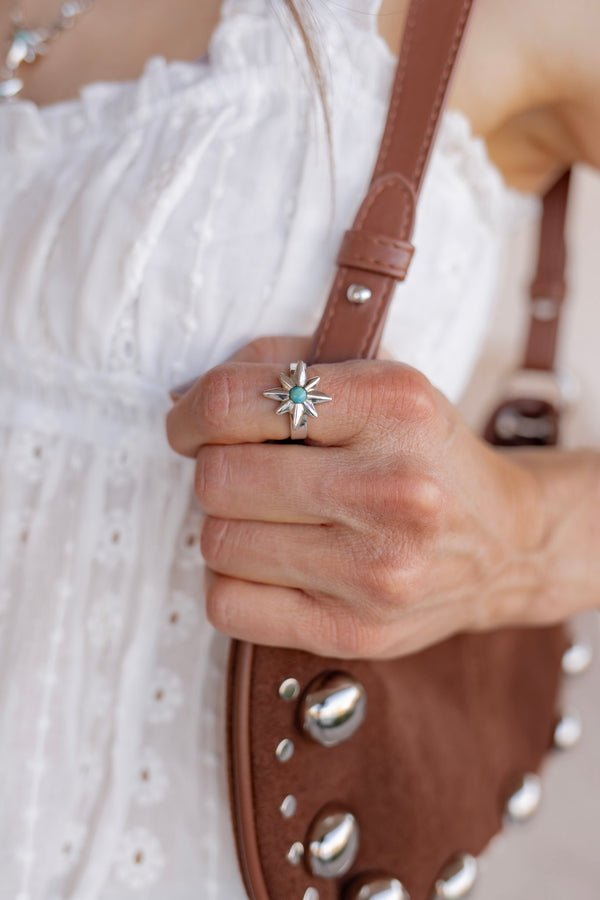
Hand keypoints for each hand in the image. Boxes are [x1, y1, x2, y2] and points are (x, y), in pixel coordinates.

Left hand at [166, 335, 556, 658]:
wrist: (503, 543)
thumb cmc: (424, 456)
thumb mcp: (379, 381)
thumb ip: (285, 366)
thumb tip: (187, 400)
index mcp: (392, 406)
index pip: (234, 404)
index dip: (191, 413)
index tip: (191, 425)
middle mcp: (391, 489)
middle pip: (218, 479)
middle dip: (215, 470)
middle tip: (244, 471)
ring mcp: (377, 570)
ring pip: (218, 542)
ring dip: (228, 525)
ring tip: (270, 517)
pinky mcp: (356, 629)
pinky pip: (227, 604)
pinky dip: (233, 580)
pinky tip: (272, 561)